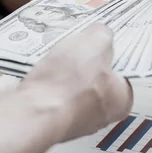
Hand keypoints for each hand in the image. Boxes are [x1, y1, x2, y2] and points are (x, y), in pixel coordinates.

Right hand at [19, 24, 132, 140]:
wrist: (29, 112)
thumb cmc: (68, 85)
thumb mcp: (95, 42)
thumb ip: (103, 34)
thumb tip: (100, 33)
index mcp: (121, 100)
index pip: (123, 71)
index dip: (111, 50)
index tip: (101, 38)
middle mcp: (99, 115)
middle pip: (95, 76)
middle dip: (84, 58)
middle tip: (75, 43)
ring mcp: (71, 119)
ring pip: (70, 84)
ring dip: (61, 68)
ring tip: (54, 55)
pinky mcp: (47, 118)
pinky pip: (49, 92)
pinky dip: (44, 80)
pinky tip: (39, 70)